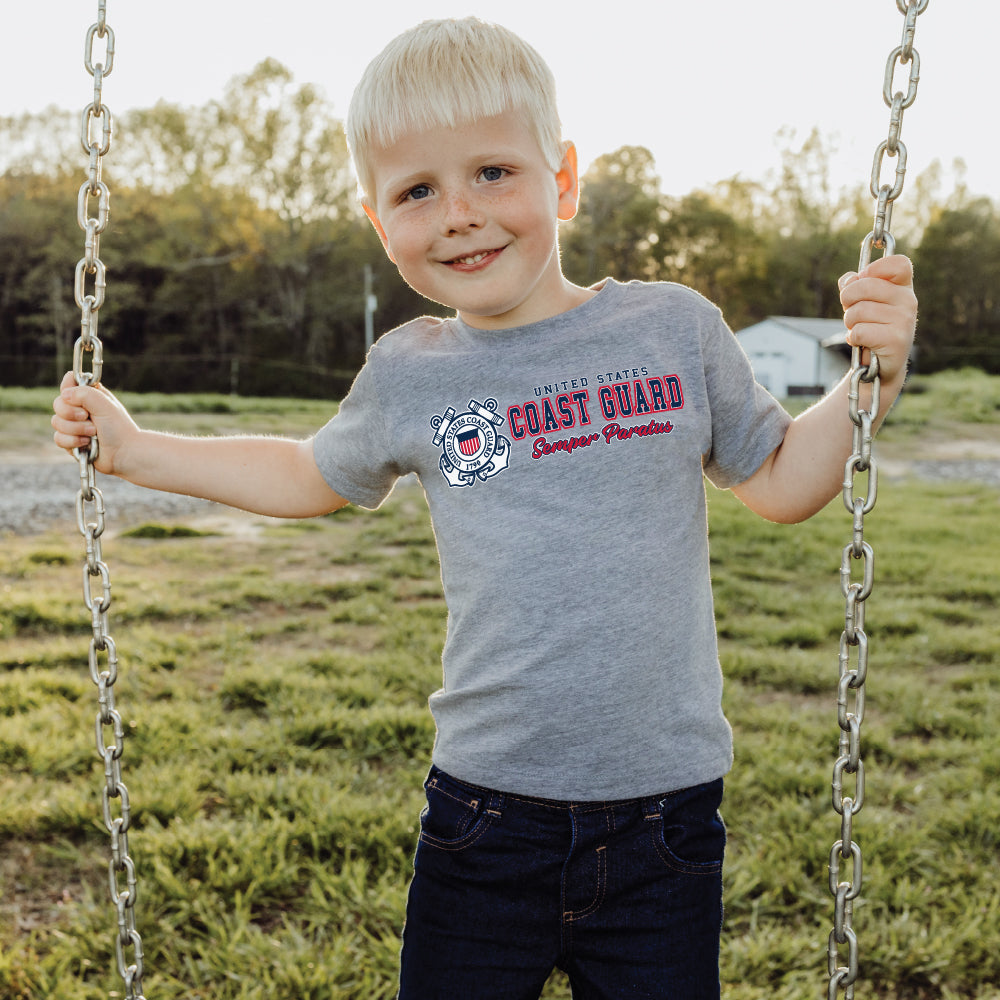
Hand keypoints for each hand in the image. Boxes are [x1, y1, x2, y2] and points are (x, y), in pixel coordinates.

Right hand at [51, 371, 139, 475]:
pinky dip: (73, 441)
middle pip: (57, 404)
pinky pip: (58, 438)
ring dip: (76, 429)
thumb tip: (64, 395)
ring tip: (93, 433)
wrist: (124, 453)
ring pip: (56, 422)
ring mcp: (74, 426)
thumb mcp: (104, 404)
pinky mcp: (71, 442)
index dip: (70, 390)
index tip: (81, 399)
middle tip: (88, 417)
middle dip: (71, 413)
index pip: (68, 383)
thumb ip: (84, 393)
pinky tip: (87, 444)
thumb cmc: (118, 428)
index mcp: (89, 396)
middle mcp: (79, 409)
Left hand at [838, 254, 917, 385]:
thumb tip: (849, 279)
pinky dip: (853, 338)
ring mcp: (905, 320)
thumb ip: (854, 285)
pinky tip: (861, 342)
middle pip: (866, 285)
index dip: (875, 268)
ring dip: (850, 322)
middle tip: (851, 311)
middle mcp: (908, 301)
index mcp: (903, 287)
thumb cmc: (871, 328)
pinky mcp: (896, 340)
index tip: (863, 279)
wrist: (879, 366)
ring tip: (859, 329)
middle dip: (848, 299)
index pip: (898, 263)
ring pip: (859, 310)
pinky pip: (860, 331)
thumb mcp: (862, 302)